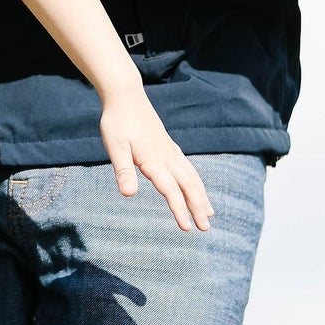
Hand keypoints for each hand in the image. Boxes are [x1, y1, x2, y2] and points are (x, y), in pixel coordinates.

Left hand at [99, 86, 214, 231]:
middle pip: (188, 186)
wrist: (126, 96)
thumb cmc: (117, 122)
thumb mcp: (114, 147)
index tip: (187, 228)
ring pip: (192, 177)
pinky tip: (196, 187)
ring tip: (209, 213)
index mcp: (154, 161)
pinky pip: (188, 168)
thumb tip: (128, 194)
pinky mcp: (168, 146)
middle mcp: (167, 157)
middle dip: (198, 207)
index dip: (180, 210)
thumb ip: (122, 170)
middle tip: (206, 228)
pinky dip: (196, 182)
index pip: (171, 190)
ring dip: (201, 196)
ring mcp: (170, 151)